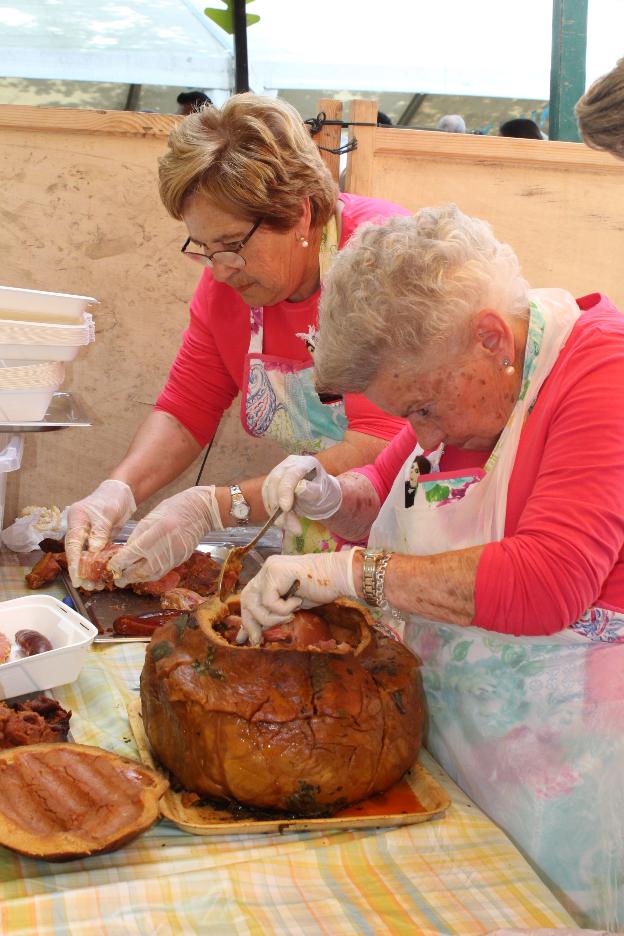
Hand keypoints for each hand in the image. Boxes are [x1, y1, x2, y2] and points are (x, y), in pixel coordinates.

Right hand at [66, 480, 135, 587]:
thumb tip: (93, 551)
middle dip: (82, 571)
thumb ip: (100, 532)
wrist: (122, 491)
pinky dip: (99, 565)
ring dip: (91, 571)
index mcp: (76, 519)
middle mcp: (79, 528)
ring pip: (86, 556)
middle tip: (88, 586)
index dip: (73, 563)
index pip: (72, 544)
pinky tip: (104, 576)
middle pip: (77, 553)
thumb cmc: (112, 497)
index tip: (77, 578)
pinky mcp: (98, 538)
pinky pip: (96, 554)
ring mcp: (88, 534)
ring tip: (97, 585)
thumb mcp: (107, 514)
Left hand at [107, 485, 221, 585]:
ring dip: (139, 579)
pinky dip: (151, 575)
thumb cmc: (174, 508)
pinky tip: (144, 573)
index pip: (131, 555)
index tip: (111, 566)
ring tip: (129, 579)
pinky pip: (163, 571)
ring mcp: (174, 557)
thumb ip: (137, 536)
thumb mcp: (150, 517)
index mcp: (155, 533)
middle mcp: (165, 548)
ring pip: (152, 575)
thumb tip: (126, 552)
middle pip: (141, 570)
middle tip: (117, 580)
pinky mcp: (181, 560)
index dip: (119, 563)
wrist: (201, 511)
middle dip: (127, 577)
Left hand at [239, 548, 357, 644]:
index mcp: (269, 576)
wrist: (339, 575)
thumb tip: (256, 634)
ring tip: (291, 614)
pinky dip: (283, 608)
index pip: (249, 598)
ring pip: (255, 602)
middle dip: (251, 622)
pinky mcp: (276, 571)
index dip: (247, 619)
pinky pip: (269, 600)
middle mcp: (266, 569)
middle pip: (246, 599)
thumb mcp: (292, 606)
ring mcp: (270, 568)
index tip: (245, 638)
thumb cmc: (321, 590)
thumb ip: (275, 614)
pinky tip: (297, 601)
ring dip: (272, 617)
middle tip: (258, 639)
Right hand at [261, 455, 341, 534]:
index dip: (285, 491)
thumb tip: (299, 488)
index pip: (290, 475)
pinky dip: (274, 514)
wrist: (319, 496)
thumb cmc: (324, 493)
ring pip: (268, 493)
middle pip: (275, 483)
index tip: (286, 509)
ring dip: (276, 514)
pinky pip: (267, 499)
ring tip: (291, 528)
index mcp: (304, 463)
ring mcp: (277, 474)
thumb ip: (312, 491)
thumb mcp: (323, 494)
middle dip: (279, 507)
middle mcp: (288, 465)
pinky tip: (284, 523)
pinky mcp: (271, 485)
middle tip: (291, 527)